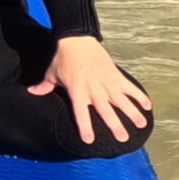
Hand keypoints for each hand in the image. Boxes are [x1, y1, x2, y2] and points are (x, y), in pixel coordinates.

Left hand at [29, 35, 152, 145]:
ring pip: (122, 100)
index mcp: (77, 90)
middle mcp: (94, 88)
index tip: (89, 140)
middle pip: (105, 109)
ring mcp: (107, 81)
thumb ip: (44, 86)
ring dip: (132, 113)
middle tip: (123, 139)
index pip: (80, 112)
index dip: (84, 126)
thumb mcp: (51, 73)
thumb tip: (30, 92)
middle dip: (115, 125)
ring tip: (141, 126)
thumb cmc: (62, 58)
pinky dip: (139, 96)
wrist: (76, 39)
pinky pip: (129, 87)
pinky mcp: (116, 74)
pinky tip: (148, 106)